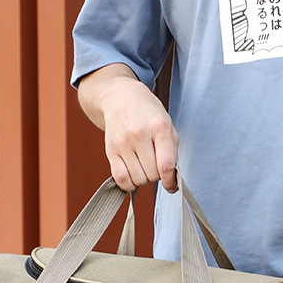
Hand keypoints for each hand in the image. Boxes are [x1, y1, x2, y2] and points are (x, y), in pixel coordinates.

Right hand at [78, 64, 178, 191]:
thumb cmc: (148, 114)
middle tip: (154, 164)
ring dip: (143, 179)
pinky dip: (128, 184)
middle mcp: (140, 134)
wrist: (120, 97)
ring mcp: (123, 142)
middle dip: (156, 175)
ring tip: (143, 166)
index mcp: (159, 127)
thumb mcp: (168, 125)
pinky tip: (132, 176)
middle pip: (152, 175)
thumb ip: (172, 152)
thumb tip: (171, 181)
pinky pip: (120, 178)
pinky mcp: (110, 149)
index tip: (170, 185)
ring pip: (138, 179)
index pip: (166, 165)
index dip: (170, 181)